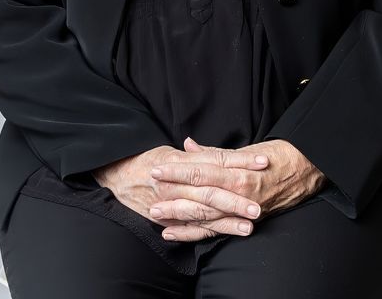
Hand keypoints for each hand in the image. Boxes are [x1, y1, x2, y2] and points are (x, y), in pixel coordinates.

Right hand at [93, 144, 261, 239]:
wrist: (117, 176)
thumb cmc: (148, 160)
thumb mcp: (173, 152)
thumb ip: (197, 154)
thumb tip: (219, 149)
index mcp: (181, 162)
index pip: (217, 161)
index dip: (241, 161)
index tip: (264, 161)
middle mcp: (176, 183)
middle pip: (212, 191)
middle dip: (236, 199)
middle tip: (259, 204)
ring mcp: (171, 203)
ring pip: (203, 213)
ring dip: (227, 220)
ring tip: (250, 224)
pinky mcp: (167, 219)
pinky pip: (190, 227)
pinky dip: (210, 232)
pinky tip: (228, 232)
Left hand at [147, 138, 323, 240]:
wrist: (309, 170)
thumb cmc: (278, 155)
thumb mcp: (247, 150)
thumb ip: (215, 152)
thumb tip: (188, 146)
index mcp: (239, 173)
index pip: (202, 172)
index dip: (178, 171)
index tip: (158, 169)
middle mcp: (240, 195)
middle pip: (200, 197)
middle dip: (174, 197)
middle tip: (151, 197)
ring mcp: (243, 212)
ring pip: (206, 217)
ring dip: (180, 218)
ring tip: (158, 219)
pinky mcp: (246, 222)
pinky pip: (217, 230)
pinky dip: (196, 233)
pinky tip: (177, 233)